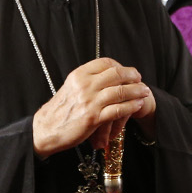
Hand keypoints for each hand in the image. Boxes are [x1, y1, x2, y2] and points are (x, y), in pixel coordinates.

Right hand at [32, 57, 153, 157]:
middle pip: (116, 74)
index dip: (120, 65)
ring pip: (120, 91)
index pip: (105, 63)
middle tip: (140, 79)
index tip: (127, 71)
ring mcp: (89, 101)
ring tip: (144, 92)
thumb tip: (105, 77)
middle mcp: (84, 85)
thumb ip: (86, 81)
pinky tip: (137, 105)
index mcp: (78, 75)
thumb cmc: (59, 111)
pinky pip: (118, 109)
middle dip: (132, 76)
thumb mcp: (70, 88)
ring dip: (136, 91)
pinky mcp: (93, 117)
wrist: (46, 129)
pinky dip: (131, 106)